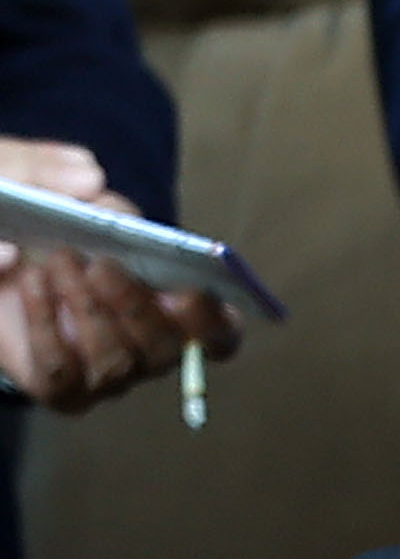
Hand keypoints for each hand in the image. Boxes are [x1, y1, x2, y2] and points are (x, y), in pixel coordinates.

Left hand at [0, 139, 235, 409]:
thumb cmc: (22, 221)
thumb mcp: (28, 183)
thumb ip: (51, 170)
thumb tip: (89, 179)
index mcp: (169, 298)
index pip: (219, 331)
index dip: (216, 321)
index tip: (192, 292)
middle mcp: (146, 344)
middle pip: (168, 347)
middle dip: (138, 306)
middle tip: (102, 264)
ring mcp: (105, 371)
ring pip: (119, 363)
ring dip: (88, 308)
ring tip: (57, 260)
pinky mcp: (61, 388)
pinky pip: (64, 373)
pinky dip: (46, 324)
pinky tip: (31, 282)